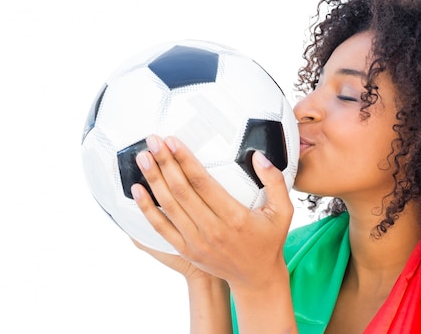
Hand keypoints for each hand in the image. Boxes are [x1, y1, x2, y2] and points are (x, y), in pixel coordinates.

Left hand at [131, 135, 293, 290]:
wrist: (256, 278)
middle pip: (182, 191)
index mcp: (236, 217)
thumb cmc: (269, 241)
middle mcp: (213, 230)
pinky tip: (138, 191)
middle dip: (165, 164)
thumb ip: (274, 181)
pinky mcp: (187, 250)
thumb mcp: (283, 211)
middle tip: (153, 141)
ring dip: (154, 180)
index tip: (173, 142)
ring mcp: (197, 242)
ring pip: (169, 207)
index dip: (186, 161)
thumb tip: (258, 156)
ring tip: (143, 158)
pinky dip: (147, 209)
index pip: (204, 183)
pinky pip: (161, 228)